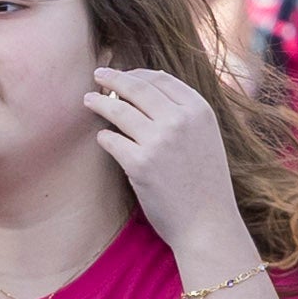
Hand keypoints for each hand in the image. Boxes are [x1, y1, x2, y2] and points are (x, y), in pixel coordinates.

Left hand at [92, 65, 251, 266]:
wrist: (209, 225)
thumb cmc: (206, 184)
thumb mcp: (207, 138)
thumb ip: (185, 114)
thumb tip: (149, 87)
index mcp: (199, 111)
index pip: (161, 79)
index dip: (138, 73)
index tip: (124, 75)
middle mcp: (180, 120)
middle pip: (137, 87)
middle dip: (113, 78)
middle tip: (98, 75)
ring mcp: (159, 141)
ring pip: (118, 110)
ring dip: (98, 102)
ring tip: (88, 100)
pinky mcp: (140, 164)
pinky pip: (110, 140)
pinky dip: (104, 138)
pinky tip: (102, 138)